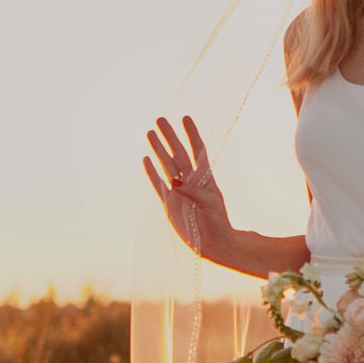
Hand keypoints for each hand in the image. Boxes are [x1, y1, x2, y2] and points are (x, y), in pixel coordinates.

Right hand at [143, 114, 230, 259]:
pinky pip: (158, 184)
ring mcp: (178, 191)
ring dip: (158, 149)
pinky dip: (151, 172)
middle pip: (178, 153)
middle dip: (169, 136)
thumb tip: (174, 181)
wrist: (214, 244)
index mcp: (204, 178)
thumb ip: (192, 191)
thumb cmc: (218, 223)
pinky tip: (146, 159)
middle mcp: (190, 181)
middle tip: (160, 119)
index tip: (185, 118)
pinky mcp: (169, 203)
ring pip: (166, 165)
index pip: (197, 150)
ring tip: (149, 133)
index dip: (191, 134)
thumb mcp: (209, 204)